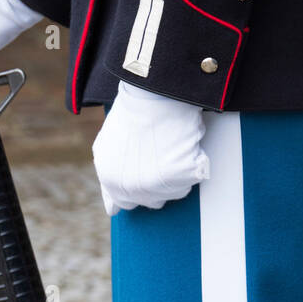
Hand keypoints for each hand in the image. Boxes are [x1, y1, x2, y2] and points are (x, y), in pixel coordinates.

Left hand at [92, 82, 209, 214]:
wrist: (153, 92)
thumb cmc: (133, 114)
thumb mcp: (108, 148)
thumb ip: (110, 180)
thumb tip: (113, 209)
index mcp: (112, 183)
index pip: (127, 203)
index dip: (138, 185)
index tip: (146, 170)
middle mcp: (132, 189)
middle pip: (154, 200)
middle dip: (159, 181)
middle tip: (161, 153)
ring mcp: (157, 184)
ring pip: (176, 191)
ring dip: (177, 172)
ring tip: (171, 144)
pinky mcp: (180, 176)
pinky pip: (194, 177)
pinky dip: (194, 161)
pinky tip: (184, 142)